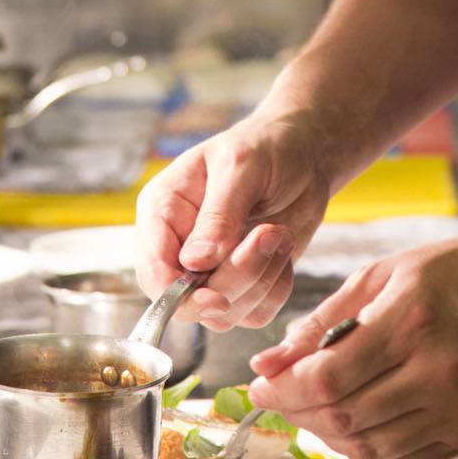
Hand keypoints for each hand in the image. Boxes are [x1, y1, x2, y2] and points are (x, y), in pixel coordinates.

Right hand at [133, 105, 333, 329]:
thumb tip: (195, 262)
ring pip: (226, 312)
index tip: (217, 296)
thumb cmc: (266, 146)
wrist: (306, 154)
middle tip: (270, 235)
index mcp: (163, 211)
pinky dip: (277, 286)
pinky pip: (256, 312)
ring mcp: (212, 270)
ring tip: (278, 232)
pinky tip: (282, 249)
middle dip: (236, 279)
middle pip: (189, 301)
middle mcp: (180, 246)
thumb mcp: (240, 166)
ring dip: (262, 278)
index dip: (177, 294)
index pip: (152, 271)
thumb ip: (218, 215)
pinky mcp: (244, 284)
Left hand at [246, 231, 457, 458]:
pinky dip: (366, 450)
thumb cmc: (454, 270)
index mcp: (411, 320)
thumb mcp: (382, 274)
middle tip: (281, 396)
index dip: (284, 390)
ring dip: (329, 434)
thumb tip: (269, 363)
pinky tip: (353, 426)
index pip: (329, 377)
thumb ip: (323, 320)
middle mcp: (439, 371)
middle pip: (345, 418)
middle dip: (298, 412)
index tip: (260, 386)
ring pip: (370, 447)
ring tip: (315, 408)